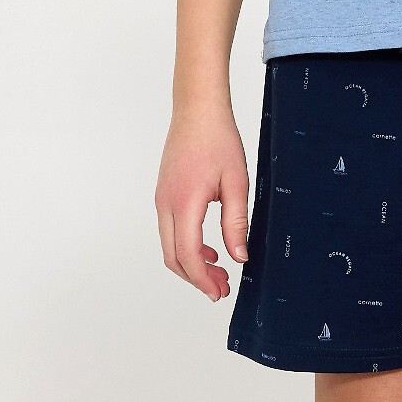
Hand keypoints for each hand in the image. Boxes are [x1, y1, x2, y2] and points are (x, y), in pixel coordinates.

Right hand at [155, 104, 249, 300]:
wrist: (198, 110)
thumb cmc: (219, 140)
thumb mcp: (237, 183)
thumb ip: (237, 223)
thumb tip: (240, 257)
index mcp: (185, 203)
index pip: (188, 255)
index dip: (204, 280)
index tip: (220, 291)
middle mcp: (166, 204)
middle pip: (173, 257)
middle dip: (196, 278)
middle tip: (222, 288)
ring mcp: (161, 199)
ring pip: (169, 245)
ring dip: (191, 263)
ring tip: (218, 270)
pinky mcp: (164, 193)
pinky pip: (170, 230)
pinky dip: (186, 245)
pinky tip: (209, 247)